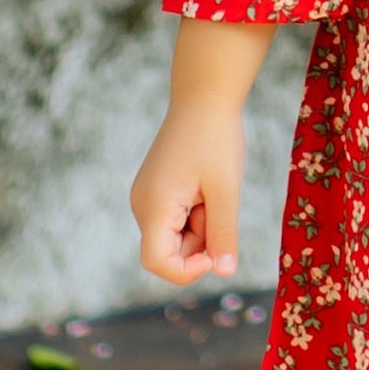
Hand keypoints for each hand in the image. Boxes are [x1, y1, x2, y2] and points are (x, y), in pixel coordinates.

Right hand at [130, 102, 244, 284]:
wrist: (204, 97)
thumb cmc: (216, 139)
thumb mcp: (226, 190)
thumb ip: (223, 233)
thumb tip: (225, 272)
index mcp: (154, 206)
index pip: (158, 263)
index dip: (188, 270)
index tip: (217, 251)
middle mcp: (142, 205)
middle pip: (169, 251)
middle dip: (200, 243)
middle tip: (220, 207)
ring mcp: (147, 197)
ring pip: (175, 235)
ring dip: (201, 227)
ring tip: (214, 192)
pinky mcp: (156, 190)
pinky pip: (175, 218)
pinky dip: (196, 214)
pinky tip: (207, 188)